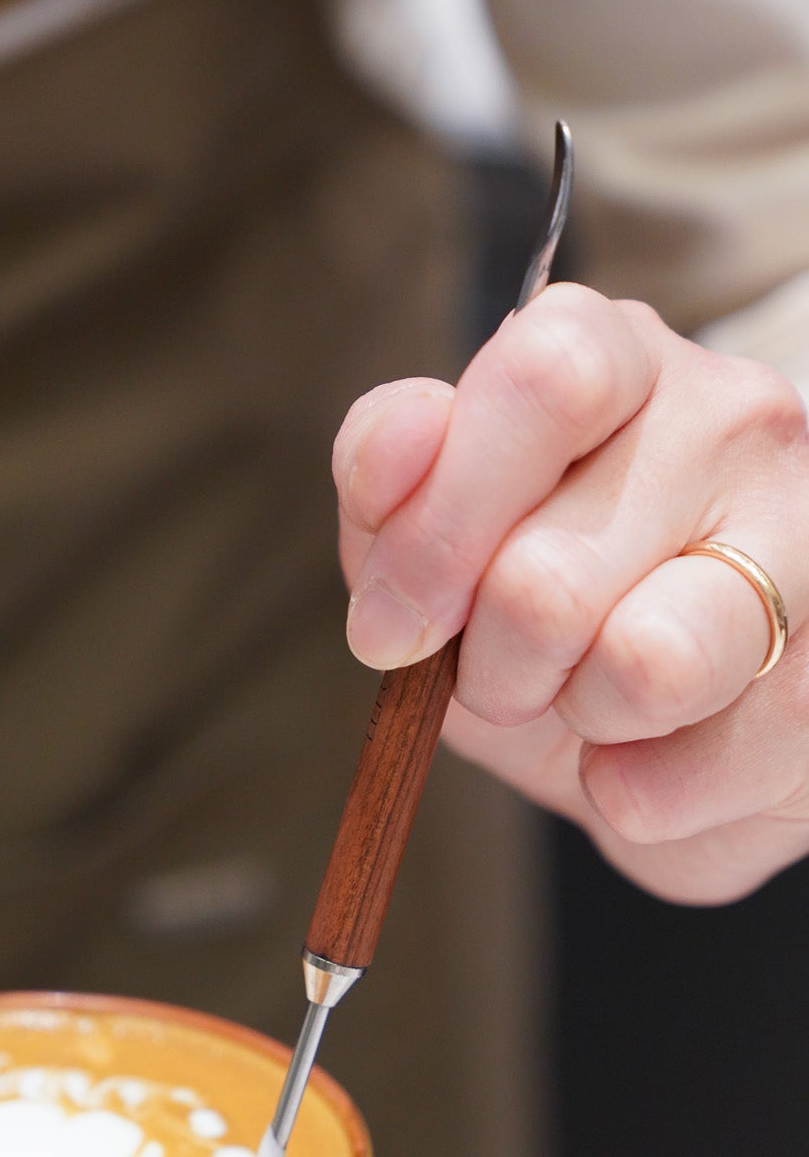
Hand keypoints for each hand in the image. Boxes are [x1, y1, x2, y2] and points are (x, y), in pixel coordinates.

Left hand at [334, 283, 808, 903]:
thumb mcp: (436, 551)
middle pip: (547, 577)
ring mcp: (808, 534)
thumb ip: (389, 485)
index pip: (548, 375)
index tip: (395, 625)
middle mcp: (733, 420)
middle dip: (492, 667)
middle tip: (510, 675)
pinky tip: (656, 758)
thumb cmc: (542, 619)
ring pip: (645, 665)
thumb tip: (400, 438)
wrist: (661, 742)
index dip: (443, 527)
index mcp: (617, 360)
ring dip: (580, 722)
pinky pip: (687, 774)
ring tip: (594, 707)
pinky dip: (639, 796)